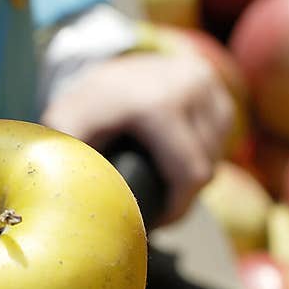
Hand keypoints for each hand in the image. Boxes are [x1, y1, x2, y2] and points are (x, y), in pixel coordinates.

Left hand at [41, 52, 233, 224]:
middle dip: (182, 198)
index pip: (190, 175)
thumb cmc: (81, 110)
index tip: (154, 222)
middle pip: (206, 169)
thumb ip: (68, 162)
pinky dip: (205, 152)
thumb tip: (69, 204)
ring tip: (163, 184)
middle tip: (155, 208)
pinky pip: (222, 135)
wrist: (99, 66)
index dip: (176, 209)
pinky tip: (179, 159)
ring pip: (217, 153)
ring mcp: (206, 82)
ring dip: (193, 176)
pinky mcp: (215, 84)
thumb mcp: (66, 132)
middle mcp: (188, 86)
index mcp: (156, 105)